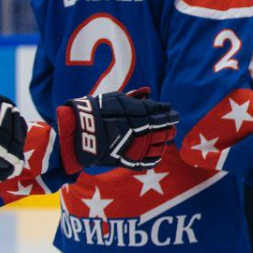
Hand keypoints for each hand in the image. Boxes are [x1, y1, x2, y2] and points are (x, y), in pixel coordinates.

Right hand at [56, 88, 178, 175]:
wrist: (78, 132)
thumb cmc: (96, 111)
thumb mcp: (114, 98)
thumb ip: (134, 96)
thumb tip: (148, 91)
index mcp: (140, 112)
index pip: (162, 111)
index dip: (168, 111)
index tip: (170, 110)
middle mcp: (142, 129)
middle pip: (164, 127)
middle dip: (170, 123)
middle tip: (173, 122)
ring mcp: (136, 145)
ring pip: (160, 144)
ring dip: (165, 139)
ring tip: (167, 136)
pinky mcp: (128, 159)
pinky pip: (149, 161)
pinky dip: (155, 157)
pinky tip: (158, 153)